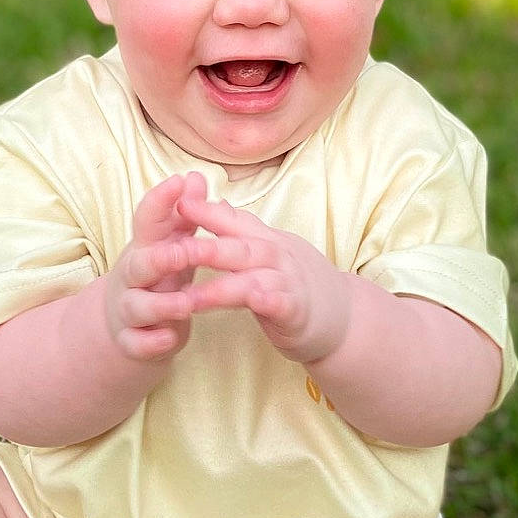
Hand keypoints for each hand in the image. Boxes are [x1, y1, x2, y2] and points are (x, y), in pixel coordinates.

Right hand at [102, 172, 212, 362]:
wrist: (127, 325)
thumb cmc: (158, 276)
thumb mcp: (171, 244)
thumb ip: (185, 215)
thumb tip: (196, 177)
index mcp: (145, 249)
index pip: (146, 221)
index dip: (160, 201)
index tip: (179, 182)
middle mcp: (131, 278)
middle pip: (138, 264)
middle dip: (159, 258)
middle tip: (183, 252)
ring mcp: (128, 310)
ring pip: (138, 306)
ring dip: (162, 304)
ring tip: (187, 304)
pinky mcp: (131, 341)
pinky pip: (138, 343)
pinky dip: (153, 342)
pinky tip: (170, 338)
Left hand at [174, 194, 352, 366]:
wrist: (344, 316)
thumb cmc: (297, 282)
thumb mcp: (270, 250)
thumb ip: (242, 230)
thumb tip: (216, 203)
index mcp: (265, 241)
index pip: (233, 223)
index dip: (206, 212)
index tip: (177, 202)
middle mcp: (276, 257)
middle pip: (239, 249)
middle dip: (206, 249)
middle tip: (173, 252)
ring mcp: (288, 284)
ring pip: (252, 281)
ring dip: (222, 288)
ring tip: (191, 297)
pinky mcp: (298, 312)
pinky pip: (281, 304)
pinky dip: (270, 301)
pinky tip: (254, 302)